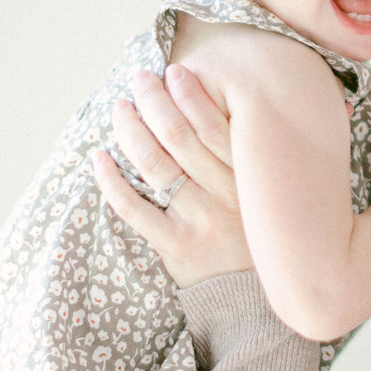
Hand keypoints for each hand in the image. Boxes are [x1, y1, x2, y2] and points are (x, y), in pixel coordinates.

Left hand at [91, 65, 250, 288]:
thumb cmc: (257, 235)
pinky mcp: (176, 247)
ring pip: (154, 165)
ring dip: (130, 130)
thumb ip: (256, 156)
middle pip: (178, 137)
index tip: (174, 72)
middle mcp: (225, 196)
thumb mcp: (270, 194)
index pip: (215, 125)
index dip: (190, 94)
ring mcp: (198, 222)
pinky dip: (111, 181)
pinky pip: (134, 209)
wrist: (254, 299)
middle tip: (140, 80)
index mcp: (249, 179)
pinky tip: (99, 159)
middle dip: (153, 100)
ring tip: (120, 108)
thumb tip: (263, 101)